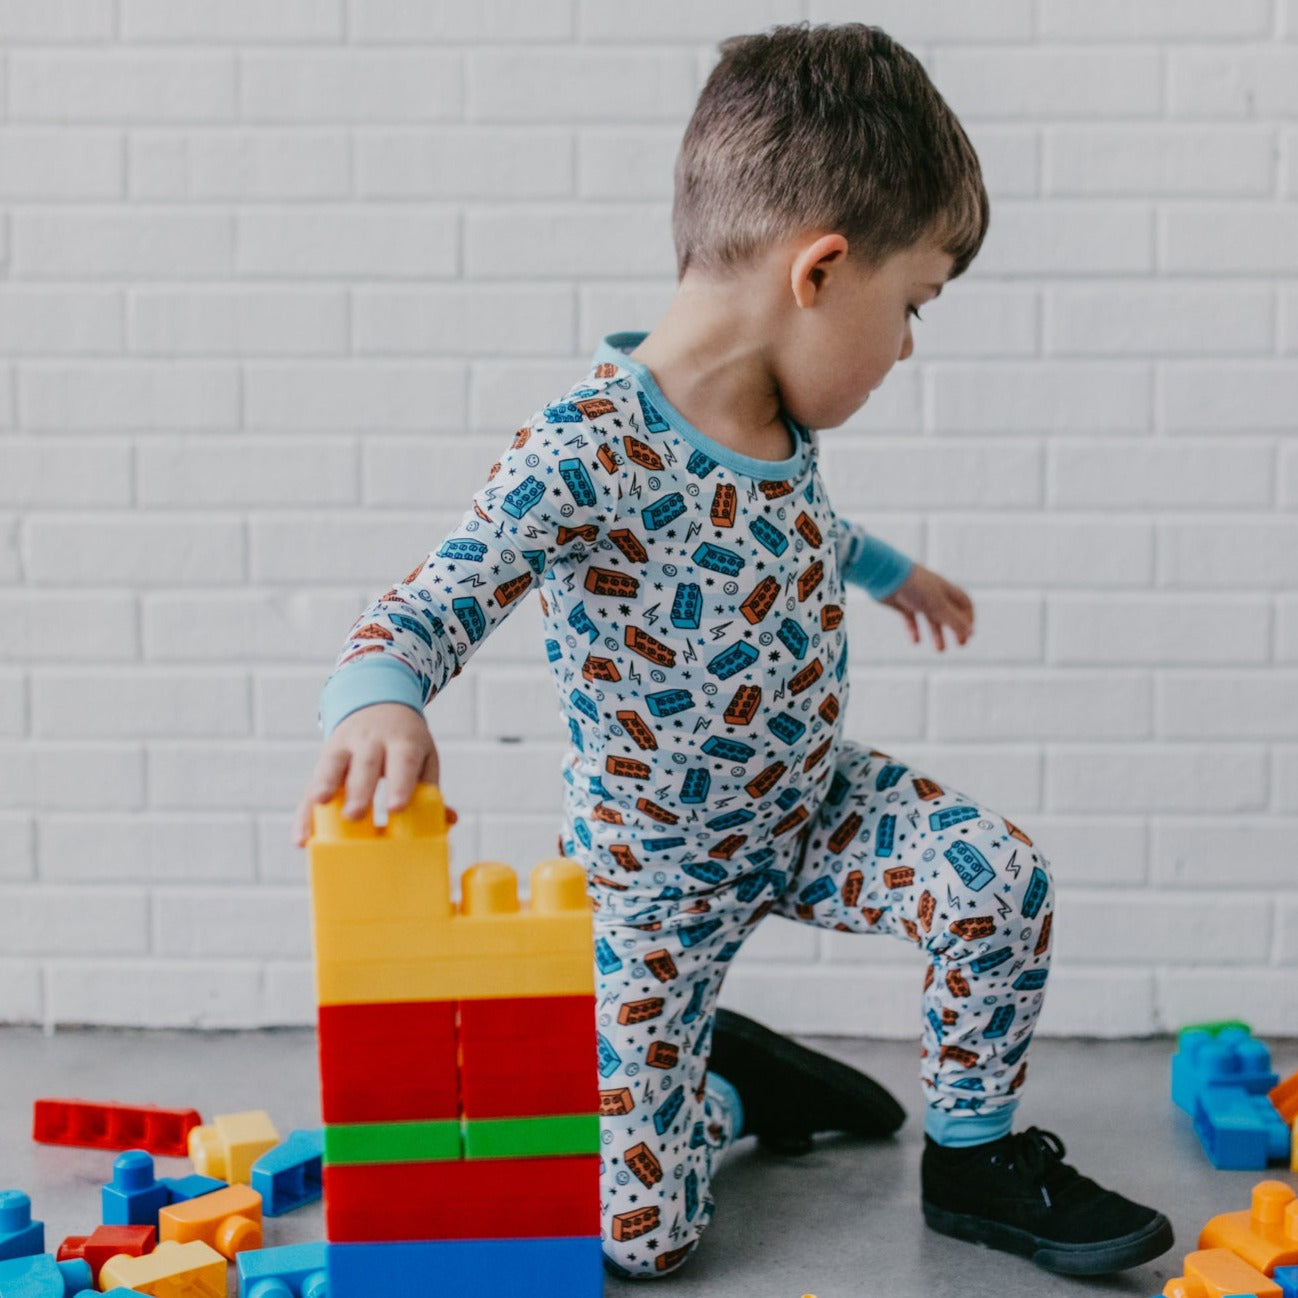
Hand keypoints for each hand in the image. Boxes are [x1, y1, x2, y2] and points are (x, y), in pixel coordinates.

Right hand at [292, 702, 442, 847]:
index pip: (403, 759)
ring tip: (320, 807)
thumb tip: (448, 822)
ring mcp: (345, 746)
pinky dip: (306, 812)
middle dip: (359, 790)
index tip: (396, 808)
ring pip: (333, 765)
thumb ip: (430, 787)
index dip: (400, 783)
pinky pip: (314, 785)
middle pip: (365, 764)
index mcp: (403, 740)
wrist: (377, 703)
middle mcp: (372, 740)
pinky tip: (302, 838)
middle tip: (356, 815)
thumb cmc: (405, 741)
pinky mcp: (325, 758)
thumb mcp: (423, 755)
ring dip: (325, 787)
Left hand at [878, 563, 973, 651]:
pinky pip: (911, 620)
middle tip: (960, 645)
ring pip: (931, 619)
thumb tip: (971, 633)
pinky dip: (915, 630)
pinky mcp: (902, 603)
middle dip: (955, 629)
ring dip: (937, 634)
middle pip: (949, 613)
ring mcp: (918, 599)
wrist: (886, 576)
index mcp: (946, 590)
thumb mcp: (938, 606)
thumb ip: (954, 620)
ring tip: (940, 650)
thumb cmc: (915, 587)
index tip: (969, 634)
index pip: (964, 604)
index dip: (969, 619)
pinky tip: (915, 641)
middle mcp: (934, 594)